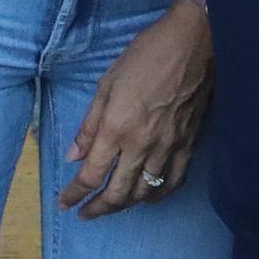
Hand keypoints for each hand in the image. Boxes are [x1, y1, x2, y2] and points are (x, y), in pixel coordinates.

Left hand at [59, 0, 213, 216]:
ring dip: (126, 205)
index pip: (91, 175)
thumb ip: (89, 125)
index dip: (75, 194)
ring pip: (146, 192)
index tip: (65, 202)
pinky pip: (173, 181)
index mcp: (117, 128)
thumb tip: (74, 156)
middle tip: (85, 214)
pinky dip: (159, 195)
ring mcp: (169, 147)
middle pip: (118, 192)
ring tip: (112, 207)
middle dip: (98, 209)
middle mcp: (142, 145)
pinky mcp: (189, 145)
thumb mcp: (107, 84)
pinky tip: (149, 197)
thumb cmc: (145, 56)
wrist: (193, 44)